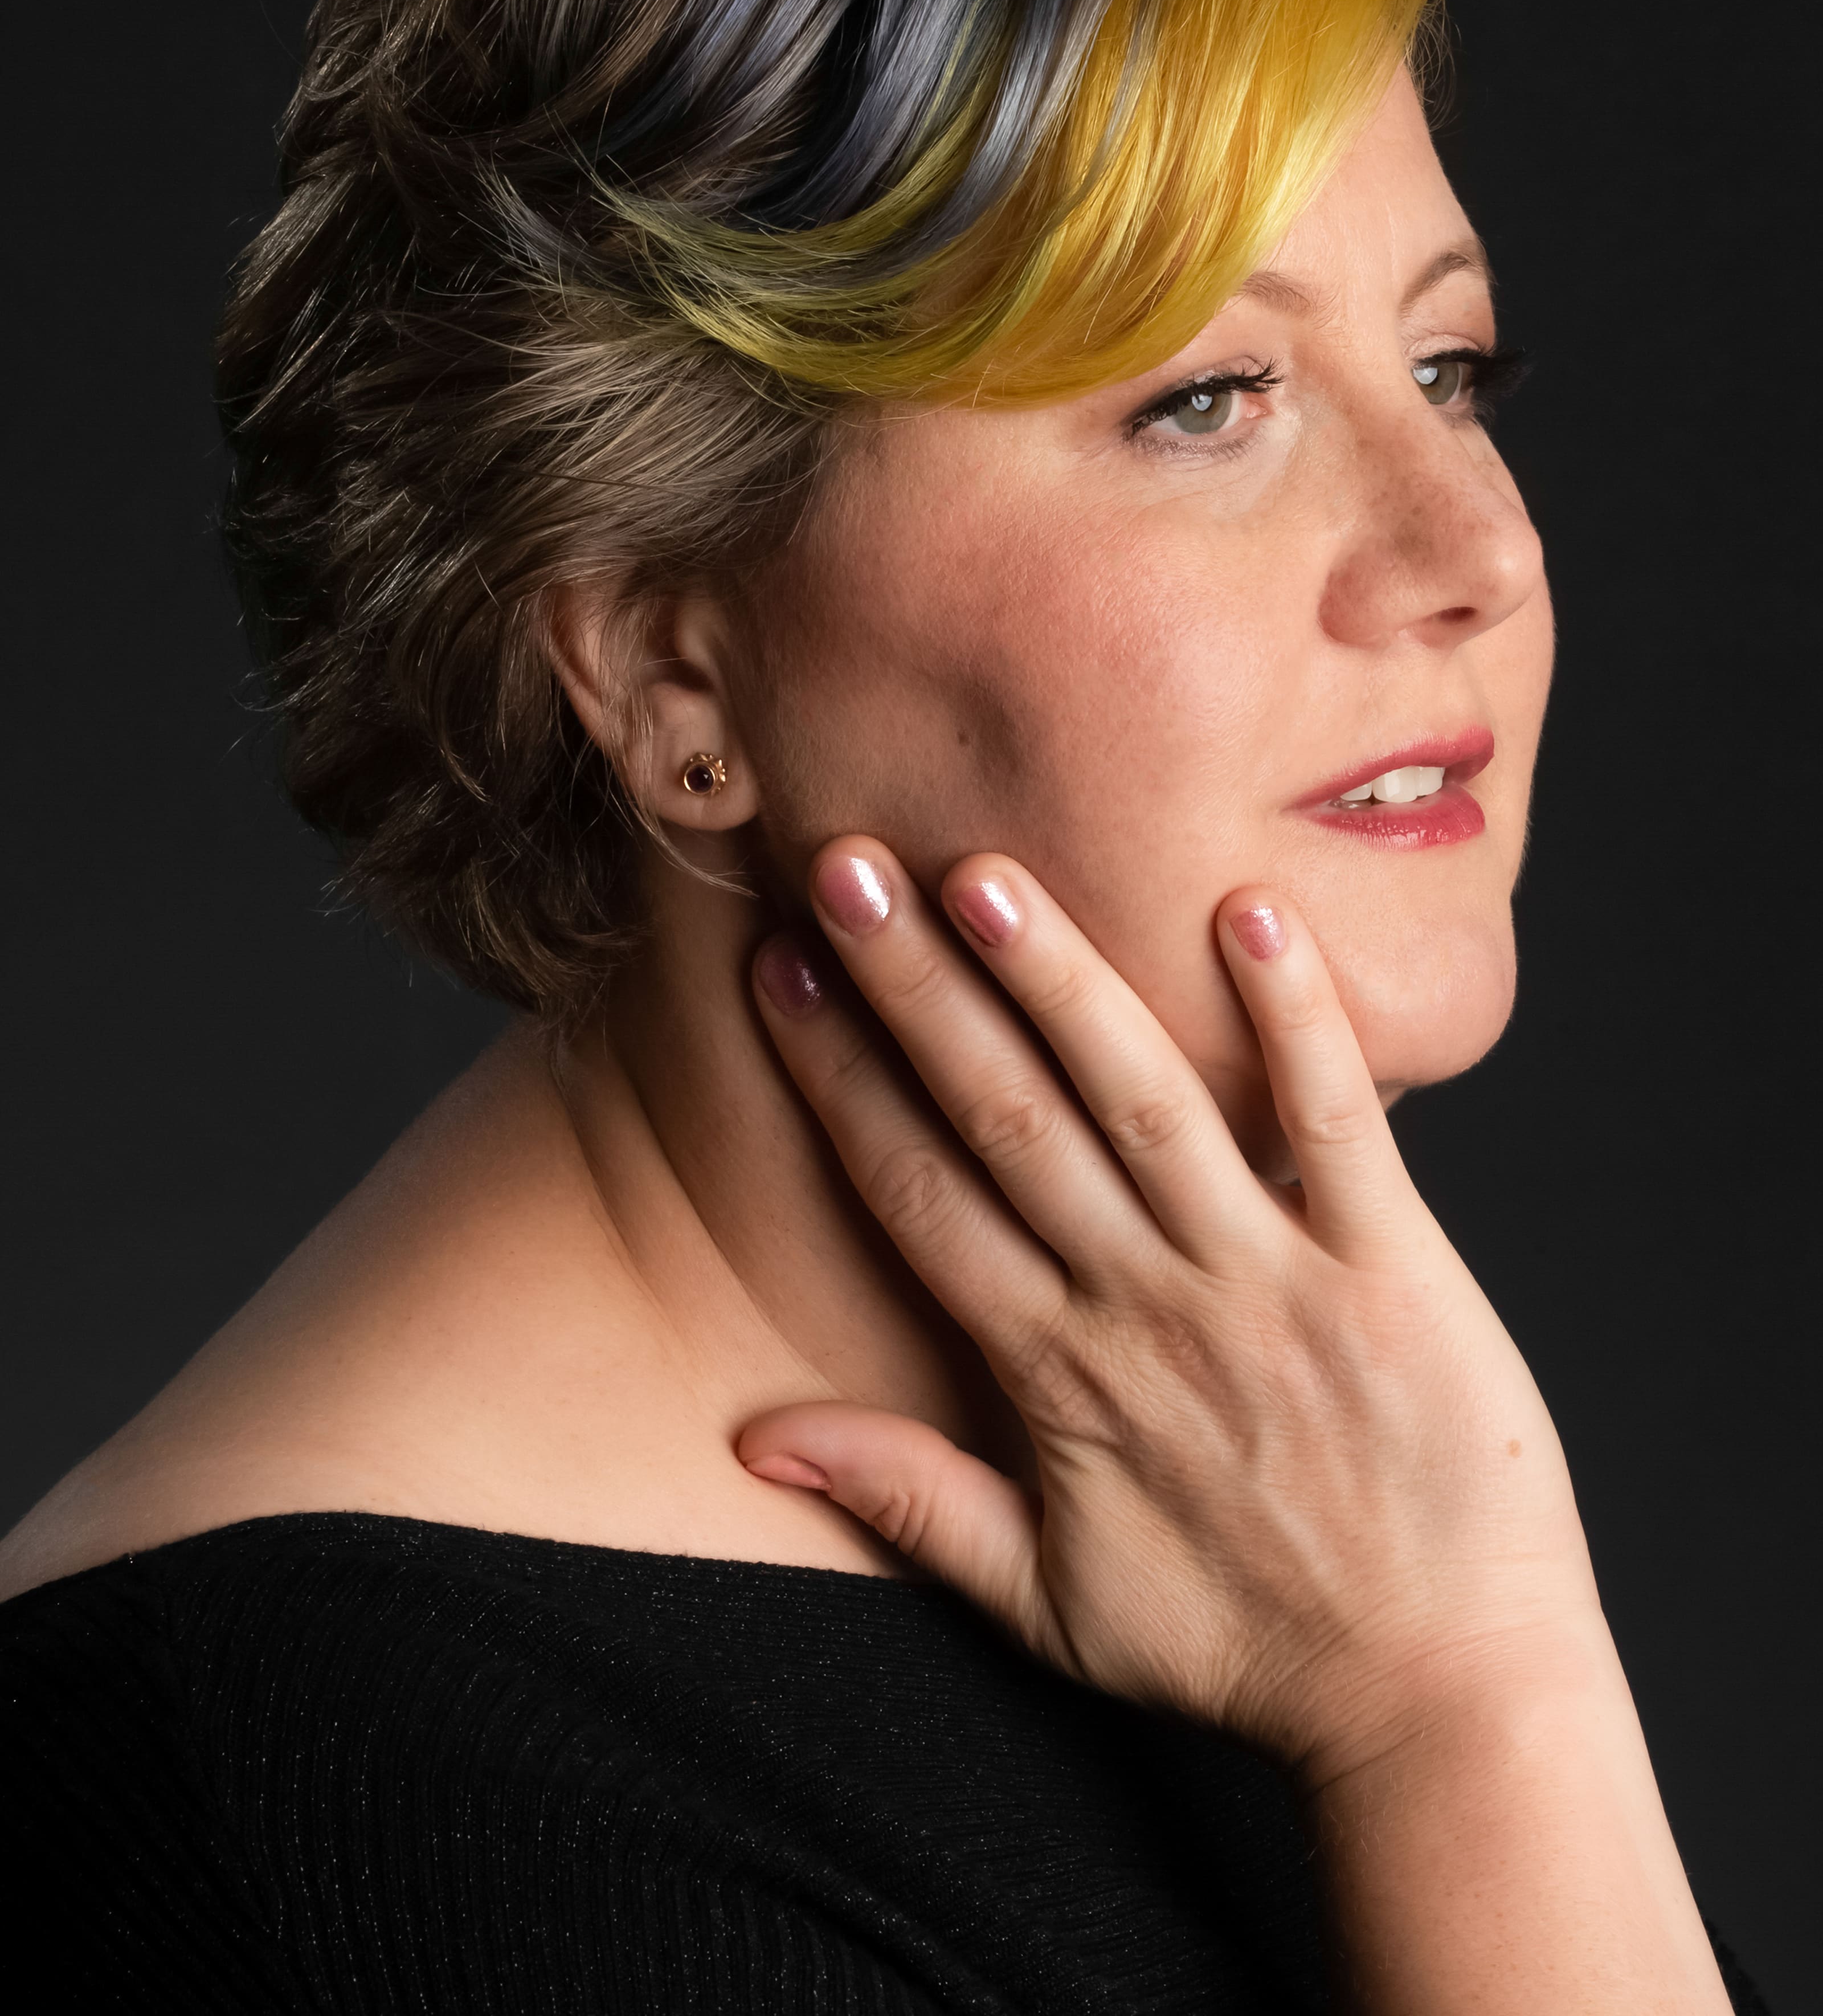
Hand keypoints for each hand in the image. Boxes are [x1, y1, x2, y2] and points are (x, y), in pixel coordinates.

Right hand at [742, 841, 1604, 1786]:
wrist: (1442, 1701)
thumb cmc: (1244, 1646)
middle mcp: (1149, 1312)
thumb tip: (757, 1435)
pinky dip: (1298, 1024)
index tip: (780, 973)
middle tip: (849, 871)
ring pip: (1146, 1107)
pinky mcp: (1395, 1275)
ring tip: (989, 878)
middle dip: (920, 992)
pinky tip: (1252, 916)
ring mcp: (1272, 1286)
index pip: (920, 1196)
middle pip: (1009, 1124)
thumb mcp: (1047, 1602)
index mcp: (1058, 1377)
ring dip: (1065, 987)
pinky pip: (1341, 1131)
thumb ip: (907, 1499)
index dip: (842, 1080)